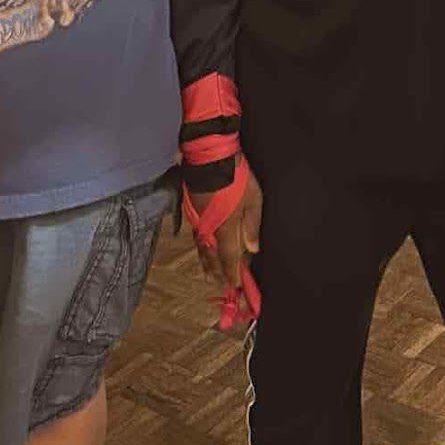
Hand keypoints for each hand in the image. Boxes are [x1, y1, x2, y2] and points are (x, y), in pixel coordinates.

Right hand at [189, 159, 262, 294]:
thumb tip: (252, 249)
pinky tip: (202, 249)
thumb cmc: (236, 178)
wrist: (210, 157)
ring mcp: (198, 220)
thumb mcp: (253, 200)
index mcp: (225, 228)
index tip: (236, 286)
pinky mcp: (191, 211)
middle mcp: (208, 229)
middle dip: (218, 272)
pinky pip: (197, 236)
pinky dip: (200, 248)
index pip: (229, 258)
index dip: (232, 273)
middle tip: (221, 285)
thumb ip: (252, 226)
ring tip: (208, 274)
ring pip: (202, 248)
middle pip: (212, 256)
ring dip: (207, 262)